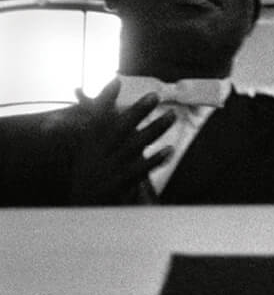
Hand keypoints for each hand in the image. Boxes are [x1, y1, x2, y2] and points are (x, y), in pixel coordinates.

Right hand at [64, 84, 172, 204]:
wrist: (81, 213)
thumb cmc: (90, 180)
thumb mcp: (88, 156)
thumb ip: (99, 136)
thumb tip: (112, 115)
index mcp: (88, 146)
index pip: (97, 119)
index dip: (105, 100)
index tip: (116, 80)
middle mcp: (96, 155)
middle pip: (119, 128)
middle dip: (137, 110)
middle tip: (155, 94)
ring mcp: (108, 170)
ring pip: (134, 145)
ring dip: (154, 129)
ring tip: (172, 115)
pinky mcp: (119, 185)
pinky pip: (140, 169)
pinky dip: (155, 159)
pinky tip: (170, 149)